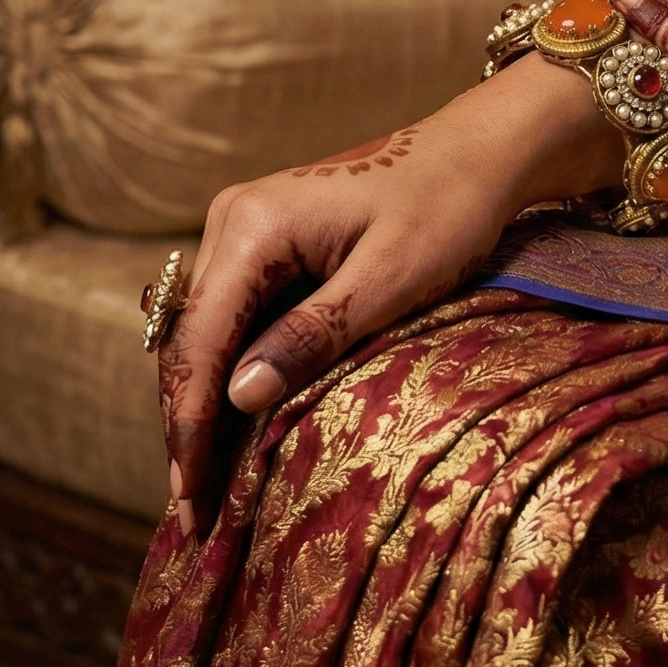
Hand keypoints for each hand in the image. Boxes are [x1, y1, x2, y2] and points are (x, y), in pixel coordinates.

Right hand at [157, 57, 618, 539]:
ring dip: (205, 408)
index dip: (190, 425)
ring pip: (205, 337)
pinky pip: (234, 322)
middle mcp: (232, 223)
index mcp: (251, 226)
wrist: (479, 153)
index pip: (199, 341)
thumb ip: (313, 335)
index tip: (191, 496)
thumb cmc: (447, 209)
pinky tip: (237, 433)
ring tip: (208, 487)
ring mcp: (245, 233)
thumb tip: (238, 397)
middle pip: (188, 342)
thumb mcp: (389, 280)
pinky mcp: (267, 248)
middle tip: (195, 513)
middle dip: (188, 427)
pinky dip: (233, 378)